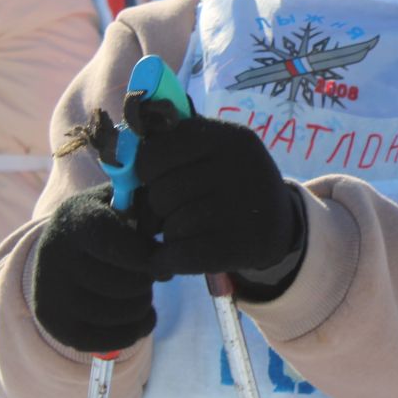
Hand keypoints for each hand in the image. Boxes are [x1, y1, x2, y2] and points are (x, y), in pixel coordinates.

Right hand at [31, 183, 160, 353]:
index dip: (152, 259)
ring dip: (143, 305)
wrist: (57, 246)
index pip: (128, 251)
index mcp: (78, 219)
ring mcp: (51, 293)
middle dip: (148, 282)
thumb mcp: (123, 201)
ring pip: (124, 313)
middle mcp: (56, 255)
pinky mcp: (54, 324)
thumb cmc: (103, 220)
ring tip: (139, 291)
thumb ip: (150, 209)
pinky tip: (141, 316)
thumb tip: (167, 245)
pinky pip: (110, 341)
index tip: (159, 257)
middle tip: (145, 275)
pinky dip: (135, 331)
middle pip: (130, 285)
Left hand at [135, 113, 302, 279]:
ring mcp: (244, 208)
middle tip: (174, 212)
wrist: (278, 222)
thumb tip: (118, 156)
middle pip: (161, 193)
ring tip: (189, 231)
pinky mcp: (244, 246)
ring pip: (171, 227)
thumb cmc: (226, 184)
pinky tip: (175, 257)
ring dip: (170, 235)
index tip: (157, 180)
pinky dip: (169, 260)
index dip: (146, 172)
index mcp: (226, 136)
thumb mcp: (210, 150)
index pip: (154, 152)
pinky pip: (181, 256)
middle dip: (158, 208)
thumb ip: (169, 145)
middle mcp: (239, 167)